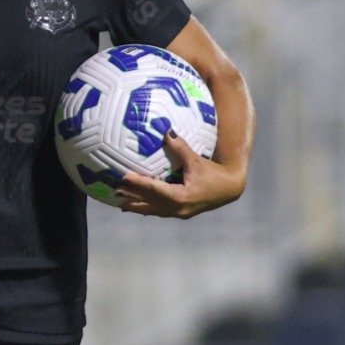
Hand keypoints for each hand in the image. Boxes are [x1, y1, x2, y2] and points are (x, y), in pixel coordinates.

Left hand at [115, 130, 244, 218]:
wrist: (230, 188)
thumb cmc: (213, 173)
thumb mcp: (196, 160)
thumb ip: (180, 147)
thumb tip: (166, 131)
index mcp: (180, 196)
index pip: (153, 189)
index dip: (137, 183)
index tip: (123, 178)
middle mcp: (177, 208)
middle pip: (150, 203)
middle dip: (132, 198)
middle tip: (115, 192)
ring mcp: (179, 213)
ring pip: (154, 211)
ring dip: (138, 207)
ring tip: (122, 205)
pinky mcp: (182, 213)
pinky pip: (161, 212)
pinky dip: (149, 209)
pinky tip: (141, 207)